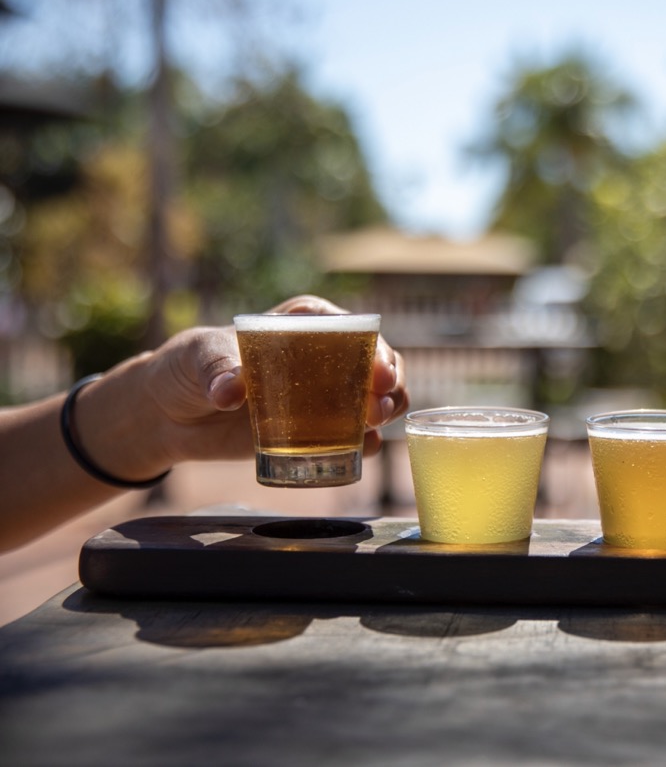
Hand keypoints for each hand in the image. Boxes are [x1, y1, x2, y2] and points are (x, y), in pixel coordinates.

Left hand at [142, 295, 408, 468]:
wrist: (169, 414)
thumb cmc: (187, 368)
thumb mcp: (199, 359)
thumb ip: (216, 371)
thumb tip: (229, 393)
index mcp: (303, 324)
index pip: (350, 328)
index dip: (372, 348)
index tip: (377, 372)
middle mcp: (325, 355)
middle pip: (376, 363)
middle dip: (388, 384)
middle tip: (378, 408)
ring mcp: (325, 394)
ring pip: (376, 397)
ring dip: (386, 411)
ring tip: (374, 425)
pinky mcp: (317, 428)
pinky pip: (355, 434)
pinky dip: (368, 442)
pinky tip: (365, 449)